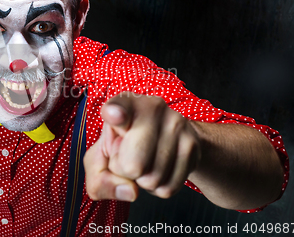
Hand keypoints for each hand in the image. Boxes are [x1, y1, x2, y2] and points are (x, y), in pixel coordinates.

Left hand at [84, 93, 200, 200]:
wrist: (163, 138)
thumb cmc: (121, 146)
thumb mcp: (99, 159)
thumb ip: (100, 178)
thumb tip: (131, 191)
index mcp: (124, 103)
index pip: (118, 107)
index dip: (115, 113)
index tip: (114, 115)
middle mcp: (153, 107)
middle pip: (133, 165)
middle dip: (125, 171)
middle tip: (126, 157)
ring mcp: (177, 124)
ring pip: (153, 179)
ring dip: (143, 181)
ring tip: (144, 160)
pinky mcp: (193, 145)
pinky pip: (169, 187)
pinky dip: (158, 188)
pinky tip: (157, 168)